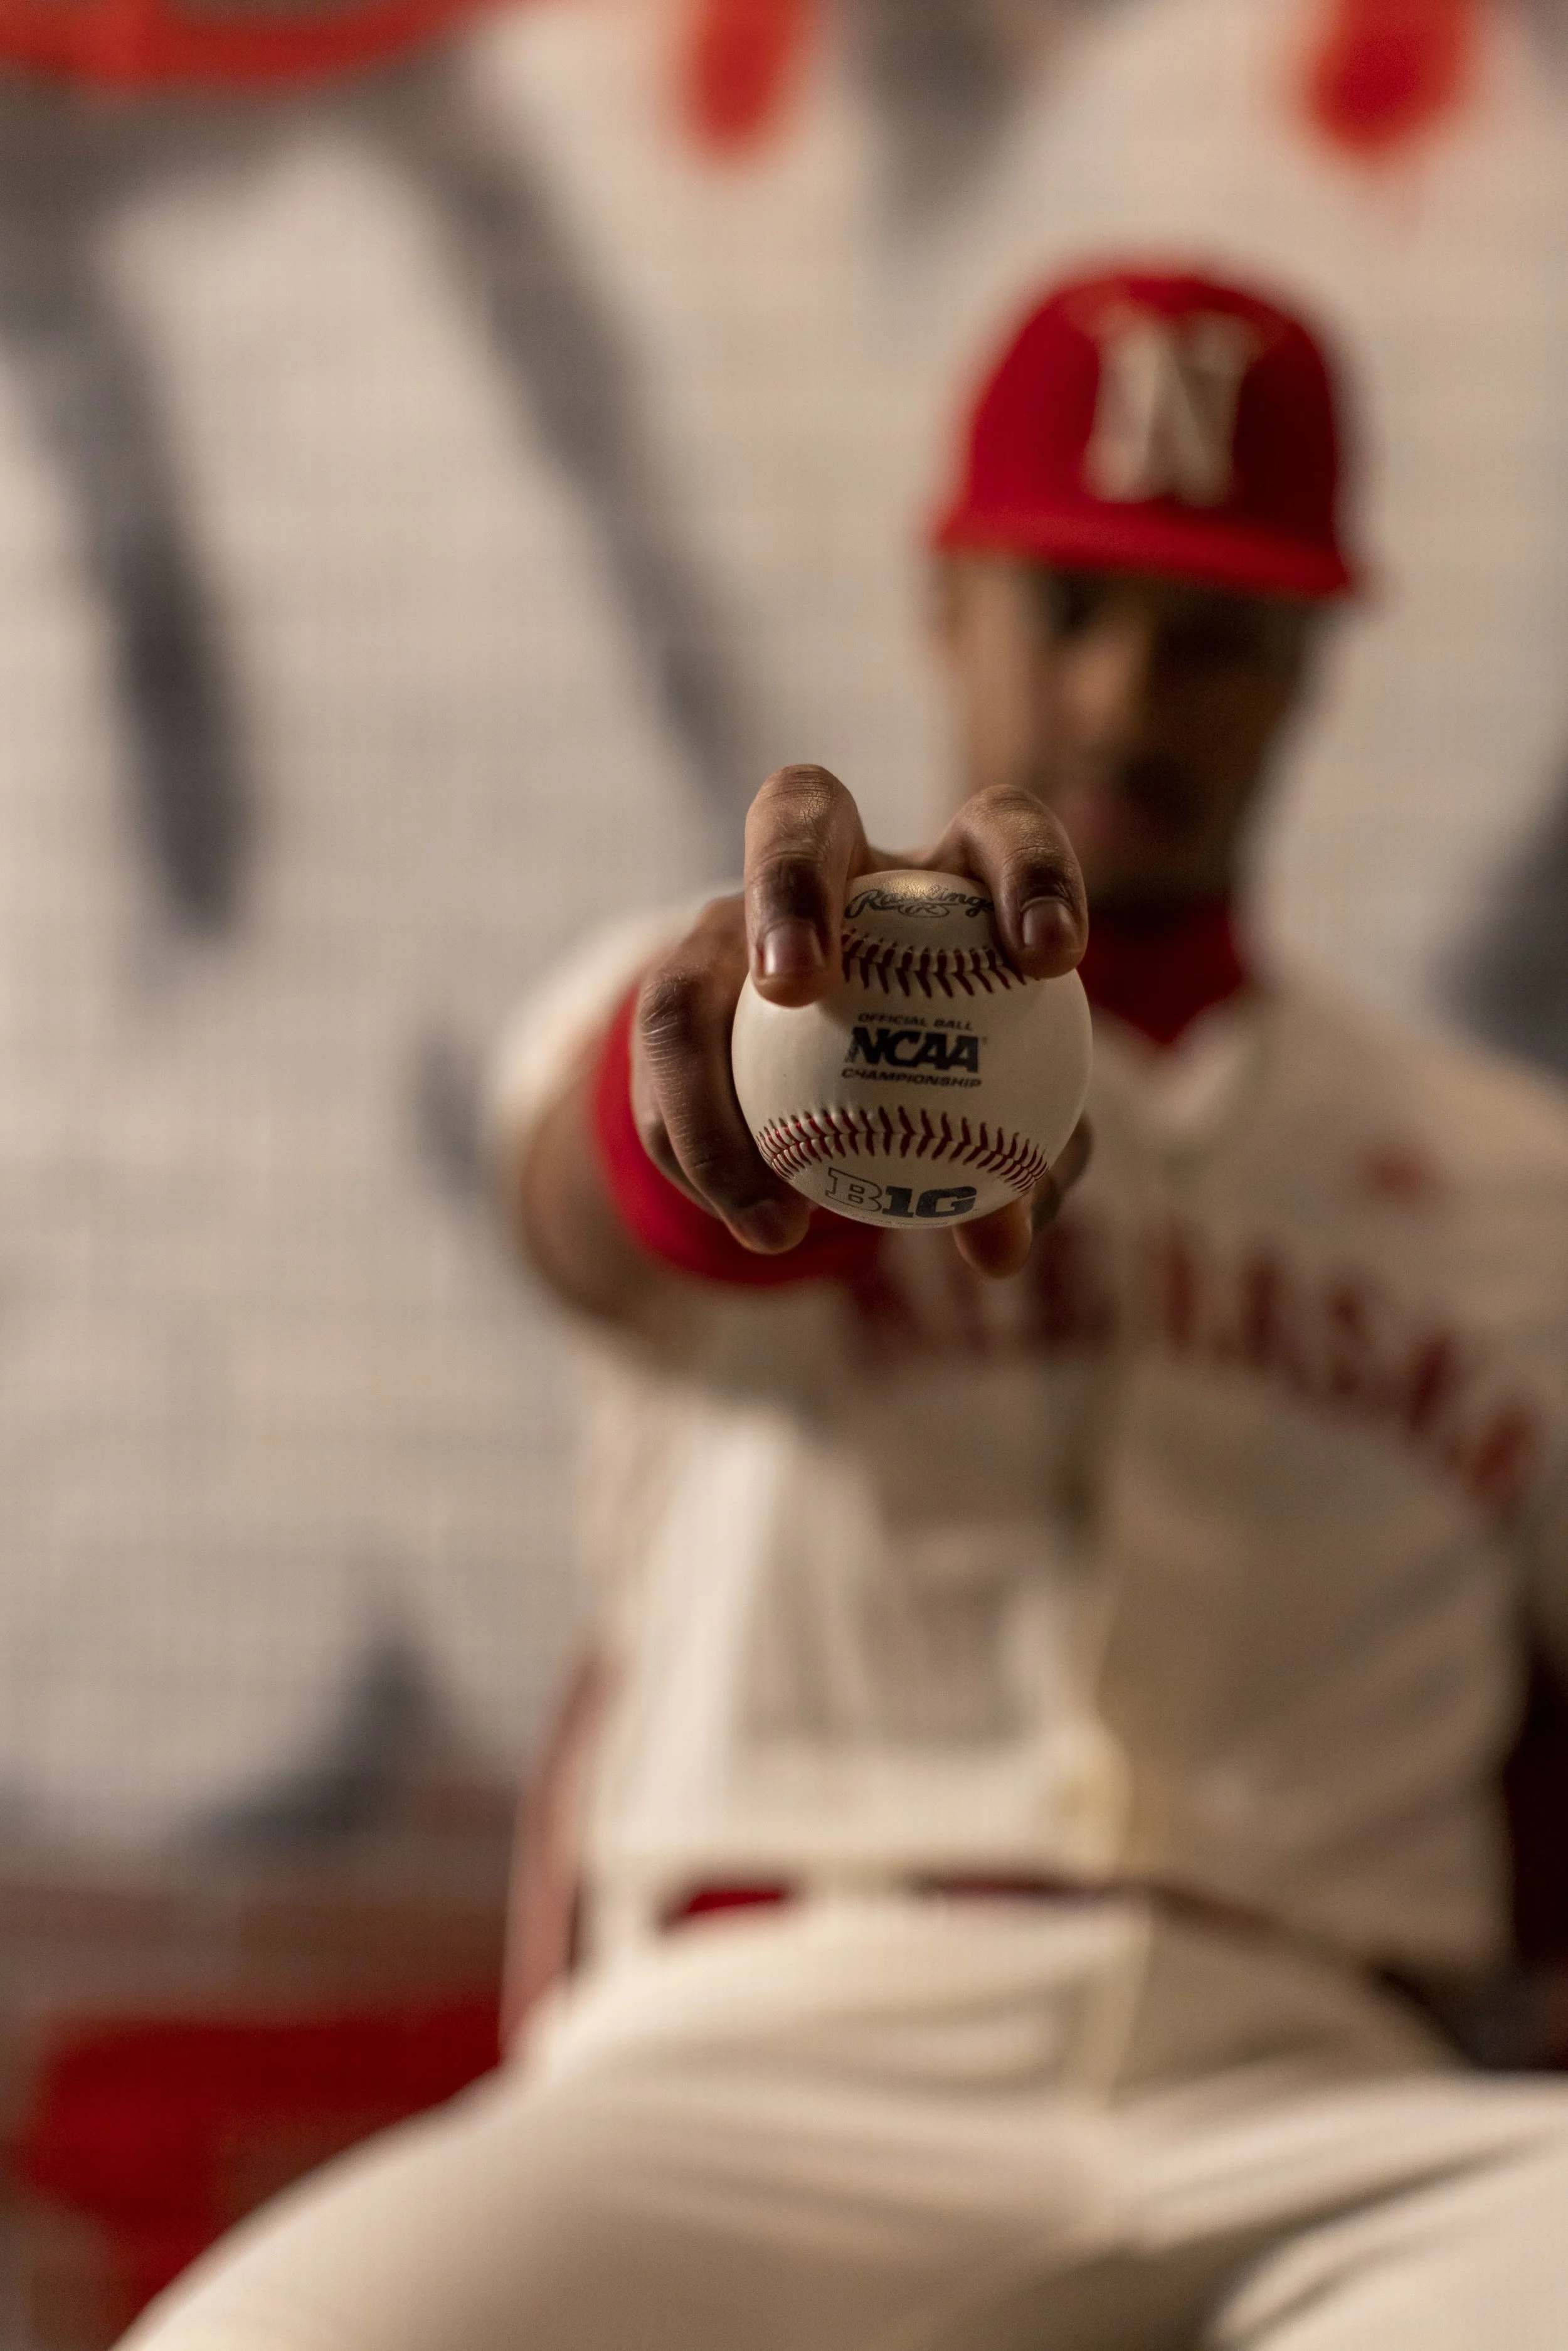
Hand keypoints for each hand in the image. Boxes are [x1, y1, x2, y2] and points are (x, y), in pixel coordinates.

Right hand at [631, 764, 1090, 1278]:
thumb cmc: (971, 1092)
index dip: (1031, 872)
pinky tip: (753, 1223)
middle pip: (797, 813)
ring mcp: (732, 930)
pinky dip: (703, 1160)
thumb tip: (999, 1241)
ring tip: (774, 1205)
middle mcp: (830, 868)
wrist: (857, 1093)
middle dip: (788, 884)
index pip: (999, 830)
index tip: (1051, 961)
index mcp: (948, 872)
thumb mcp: (1012, 1127)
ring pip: (683, 980)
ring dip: (708, 1099)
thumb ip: (1021, 1164)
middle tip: (796, 986)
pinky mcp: (671, 1004)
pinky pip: (659, 1085)